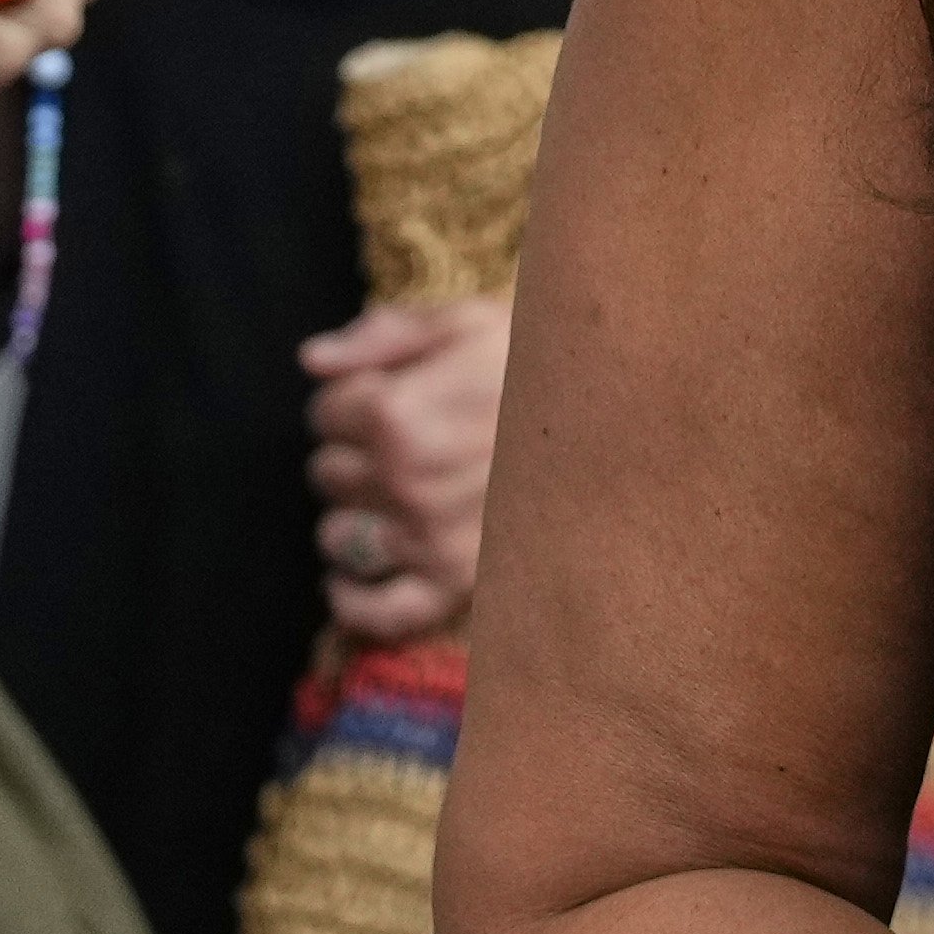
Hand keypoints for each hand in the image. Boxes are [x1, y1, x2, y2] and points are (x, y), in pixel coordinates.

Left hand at [300, 291, 511, 642]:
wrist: (621, 417)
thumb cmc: (542, 362)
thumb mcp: (467, 323)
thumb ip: (384, 335)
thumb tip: (312, 360)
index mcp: (396, 412)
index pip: (324, 414)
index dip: (350, 401)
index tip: (385, 395)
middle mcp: (404, 481)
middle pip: (327, 473)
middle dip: (353, 454)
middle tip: (401, 442)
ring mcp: (428, 536)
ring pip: (338, 537)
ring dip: (353, 516)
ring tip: (390, 496)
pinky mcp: (455, 581)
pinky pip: (378, 610)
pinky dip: (352, 599)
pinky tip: (348, 578)